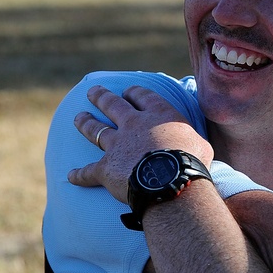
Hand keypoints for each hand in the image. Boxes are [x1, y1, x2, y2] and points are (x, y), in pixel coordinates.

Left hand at [68, 85, 214, 201]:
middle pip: (112, 105)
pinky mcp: (106, 168)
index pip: (142, 97)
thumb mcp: (201, 144)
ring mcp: (117, 145)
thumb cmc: (192, 162)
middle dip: (101, 97)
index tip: (128, 91)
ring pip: (95, 130)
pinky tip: (71, 176)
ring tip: (78, 118)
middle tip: (93, 92)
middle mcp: (134, 125)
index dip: (134, 93)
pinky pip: (88, 172)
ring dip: (85, 123)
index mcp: (158, 115)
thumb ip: (192, 140)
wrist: (171, 181)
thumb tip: (196, 147)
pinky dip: (79, 175)